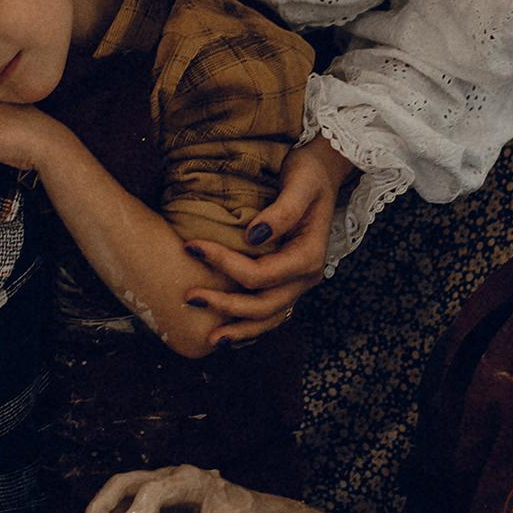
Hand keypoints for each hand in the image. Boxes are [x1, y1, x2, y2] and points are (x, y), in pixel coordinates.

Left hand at [181, 137, 353, 344]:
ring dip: (239, 329)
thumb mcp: (300, 183)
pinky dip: (249, 325)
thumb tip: (254, 236)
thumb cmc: (310, 174)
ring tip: (210, 338)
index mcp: (309, 256)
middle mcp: (306, 276)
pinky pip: (270, 313)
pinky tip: (228, 330)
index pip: (260, 273)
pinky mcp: (289, 282)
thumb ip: (282, 211)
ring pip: (269, 318)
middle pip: (264, 305)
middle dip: (225, 306)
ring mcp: (298, 283)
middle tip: (189, 298)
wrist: (323, 174)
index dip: (224, 265)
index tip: (191, 247)